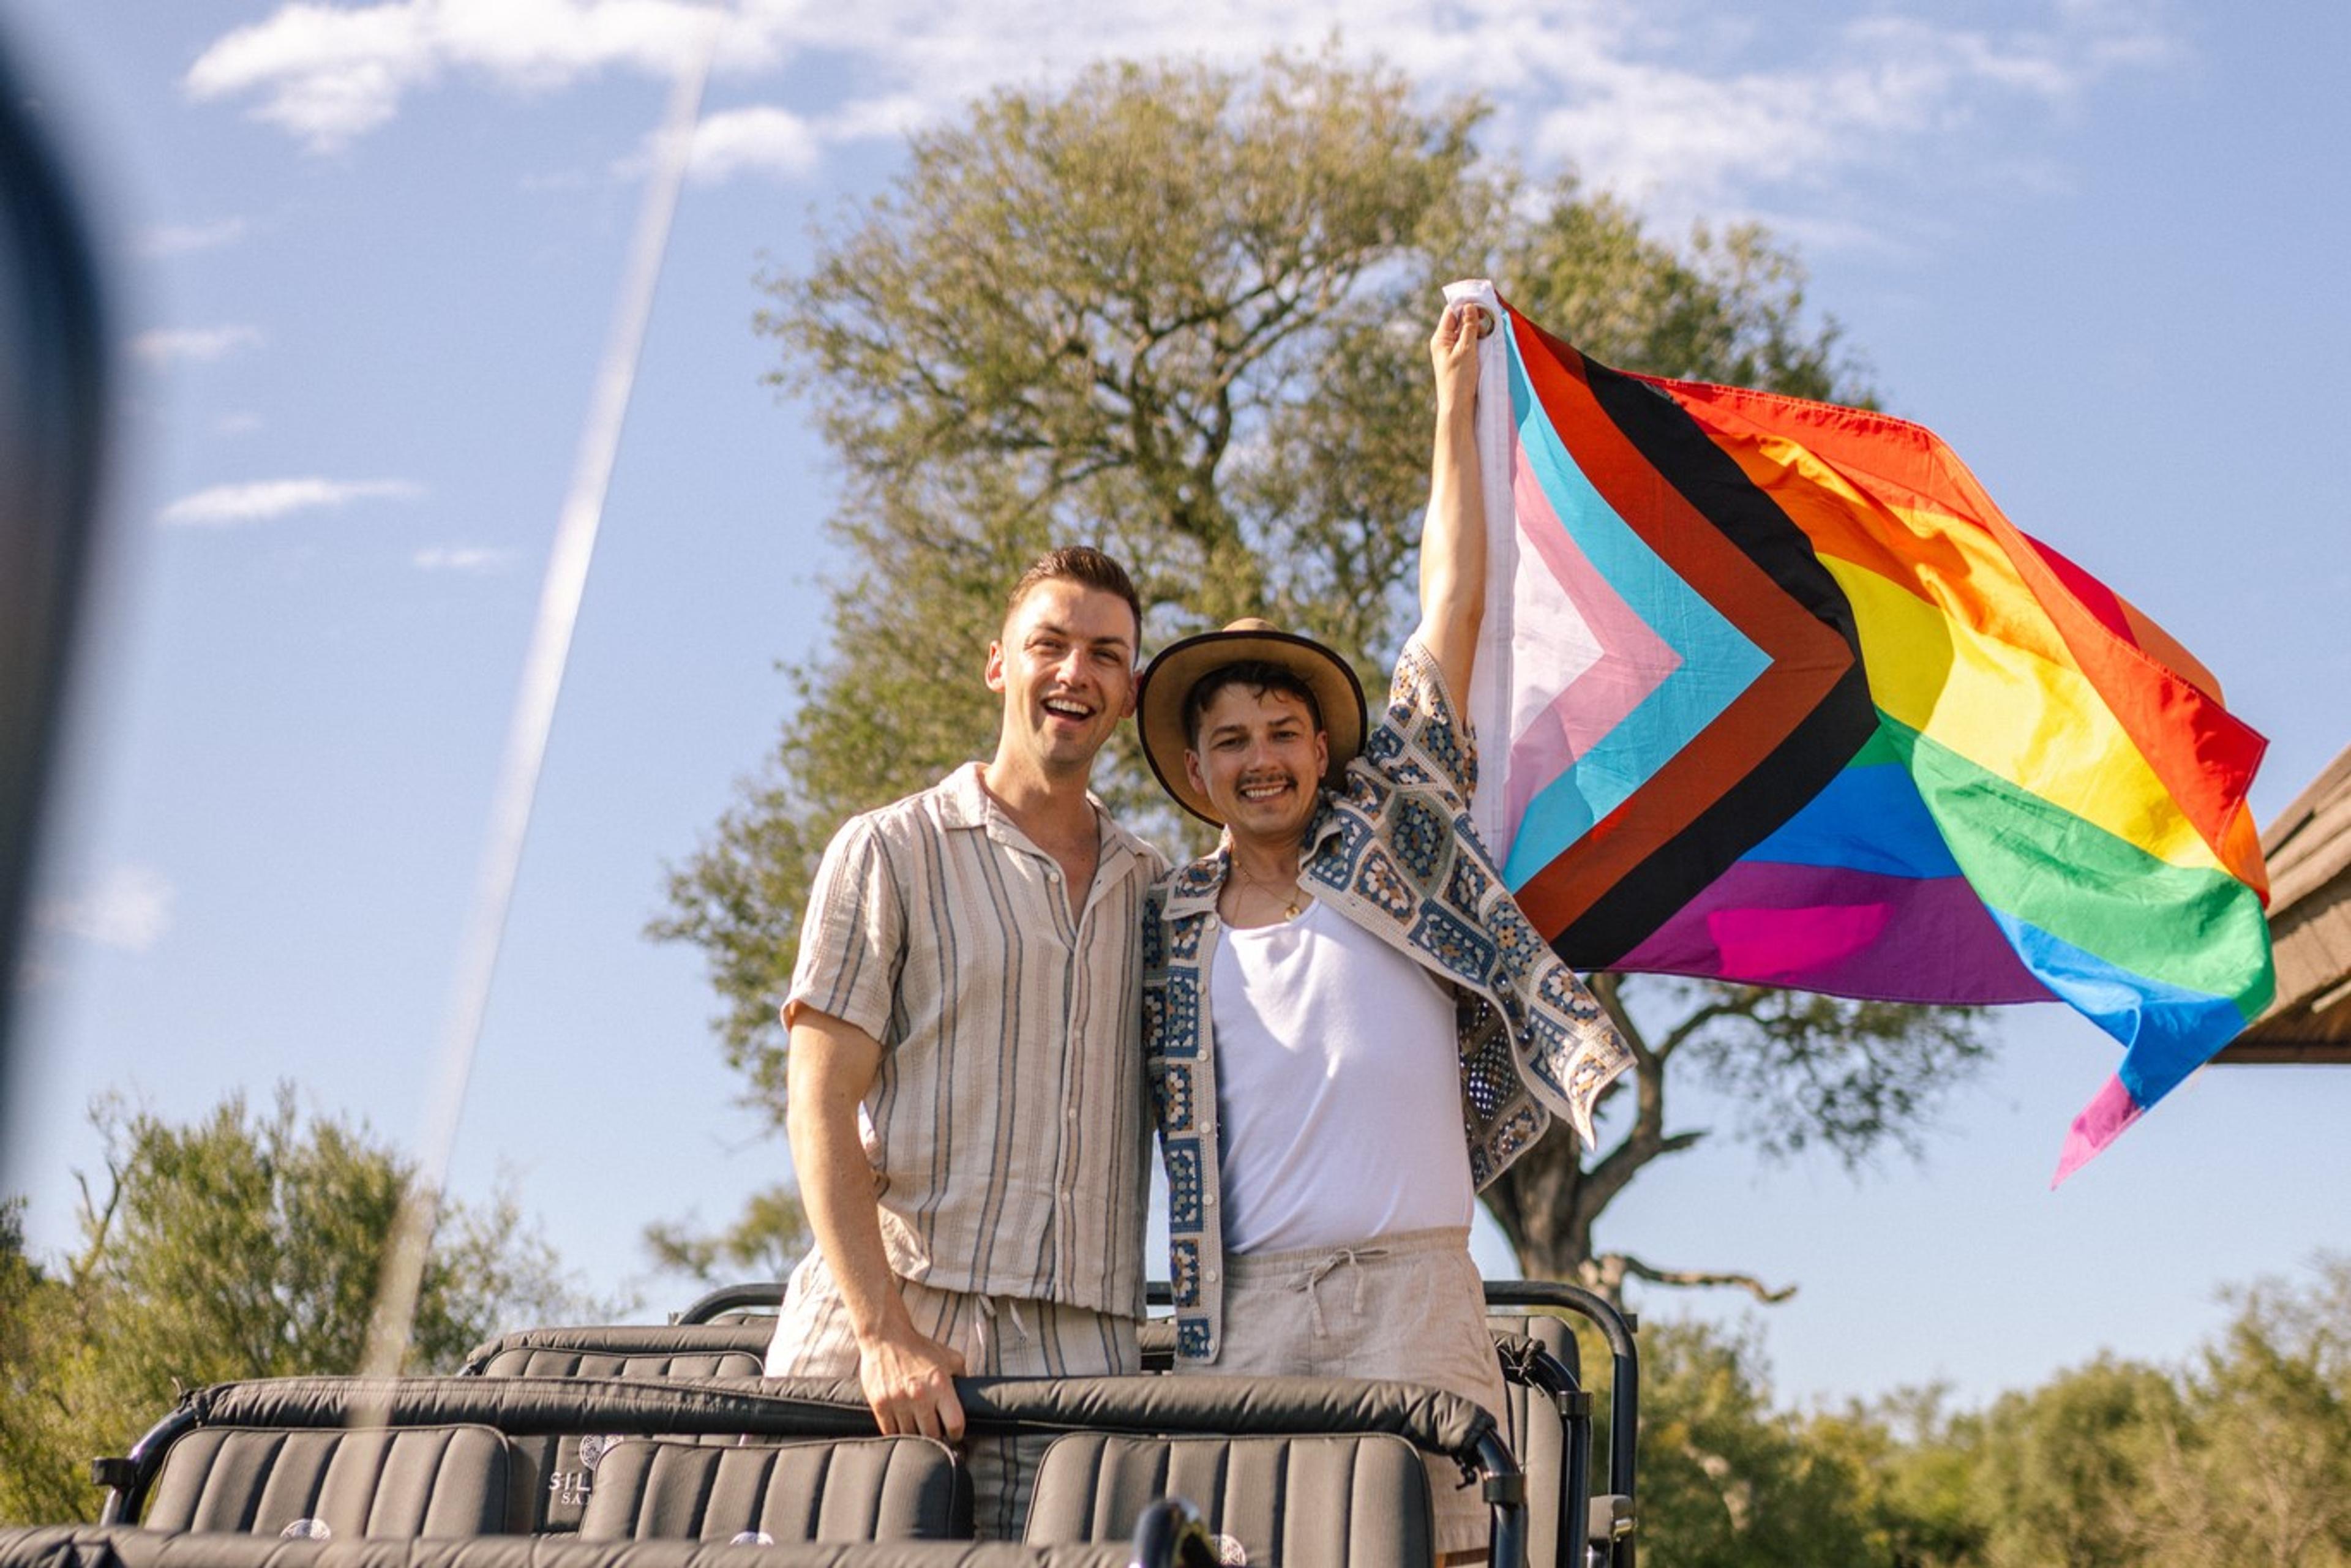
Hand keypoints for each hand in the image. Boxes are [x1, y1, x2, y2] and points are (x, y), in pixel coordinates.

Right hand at [856, 1318, 967, 1441]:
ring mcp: (898, 1401)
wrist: (887, 1337)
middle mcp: (920, 1395)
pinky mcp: (880, 1404)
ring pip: (910, 1435)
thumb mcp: (949, 1357)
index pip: (954, 1423)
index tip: (954, 1433)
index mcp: (940, 1384)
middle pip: (931, 1434)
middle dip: (936, 1436)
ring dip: (916, 1437)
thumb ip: (962, 1376)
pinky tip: (902, 1428)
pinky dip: (897, 1433)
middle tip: (936, 1434)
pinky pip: (890, 1431)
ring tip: (919, 1432)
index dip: (957, 1432)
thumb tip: (971, 1395)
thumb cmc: (920, 1347)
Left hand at [1430, 299, 1484, 412]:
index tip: (1481, 300)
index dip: (1465, 305)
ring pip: (1467, 332)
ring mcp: (1453, 352)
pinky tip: (1489, 339)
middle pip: (1460, 321)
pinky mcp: (1462, 360)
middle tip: (1491, 314)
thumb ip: (1469, 327)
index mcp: (1440, 339)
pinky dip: (1480, 339)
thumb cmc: (1459, 379)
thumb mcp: (1466, 350)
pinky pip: (1471, 344)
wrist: (1458, 407)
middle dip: (1475, 316)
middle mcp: (1444, 343)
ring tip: (1491, 326)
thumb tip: (1469, 306)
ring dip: (1479, 328)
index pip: (1451, 312)